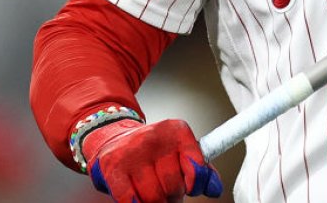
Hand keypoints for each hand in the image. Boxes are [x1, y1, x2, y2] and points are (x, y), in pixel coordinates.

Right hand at [84, 119, 222, 201]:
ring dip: (155, 202)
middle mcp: (155, 137)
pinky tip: (137, 198)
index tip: (189, 188)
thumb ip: (201, 170)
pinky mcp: (113, 166)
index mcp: (177, 131)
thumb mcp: (181, 152)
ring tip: (153, 193)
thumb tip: (214, 190)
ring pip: (153, 197)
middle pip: (173, 187)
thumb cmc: (156, 152)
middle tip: (166, 191)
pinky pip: (130, 200)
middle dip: (172, 196)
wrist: (116, 138)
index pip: (196, 169)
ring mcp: (132, 151)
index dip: (194, 185)